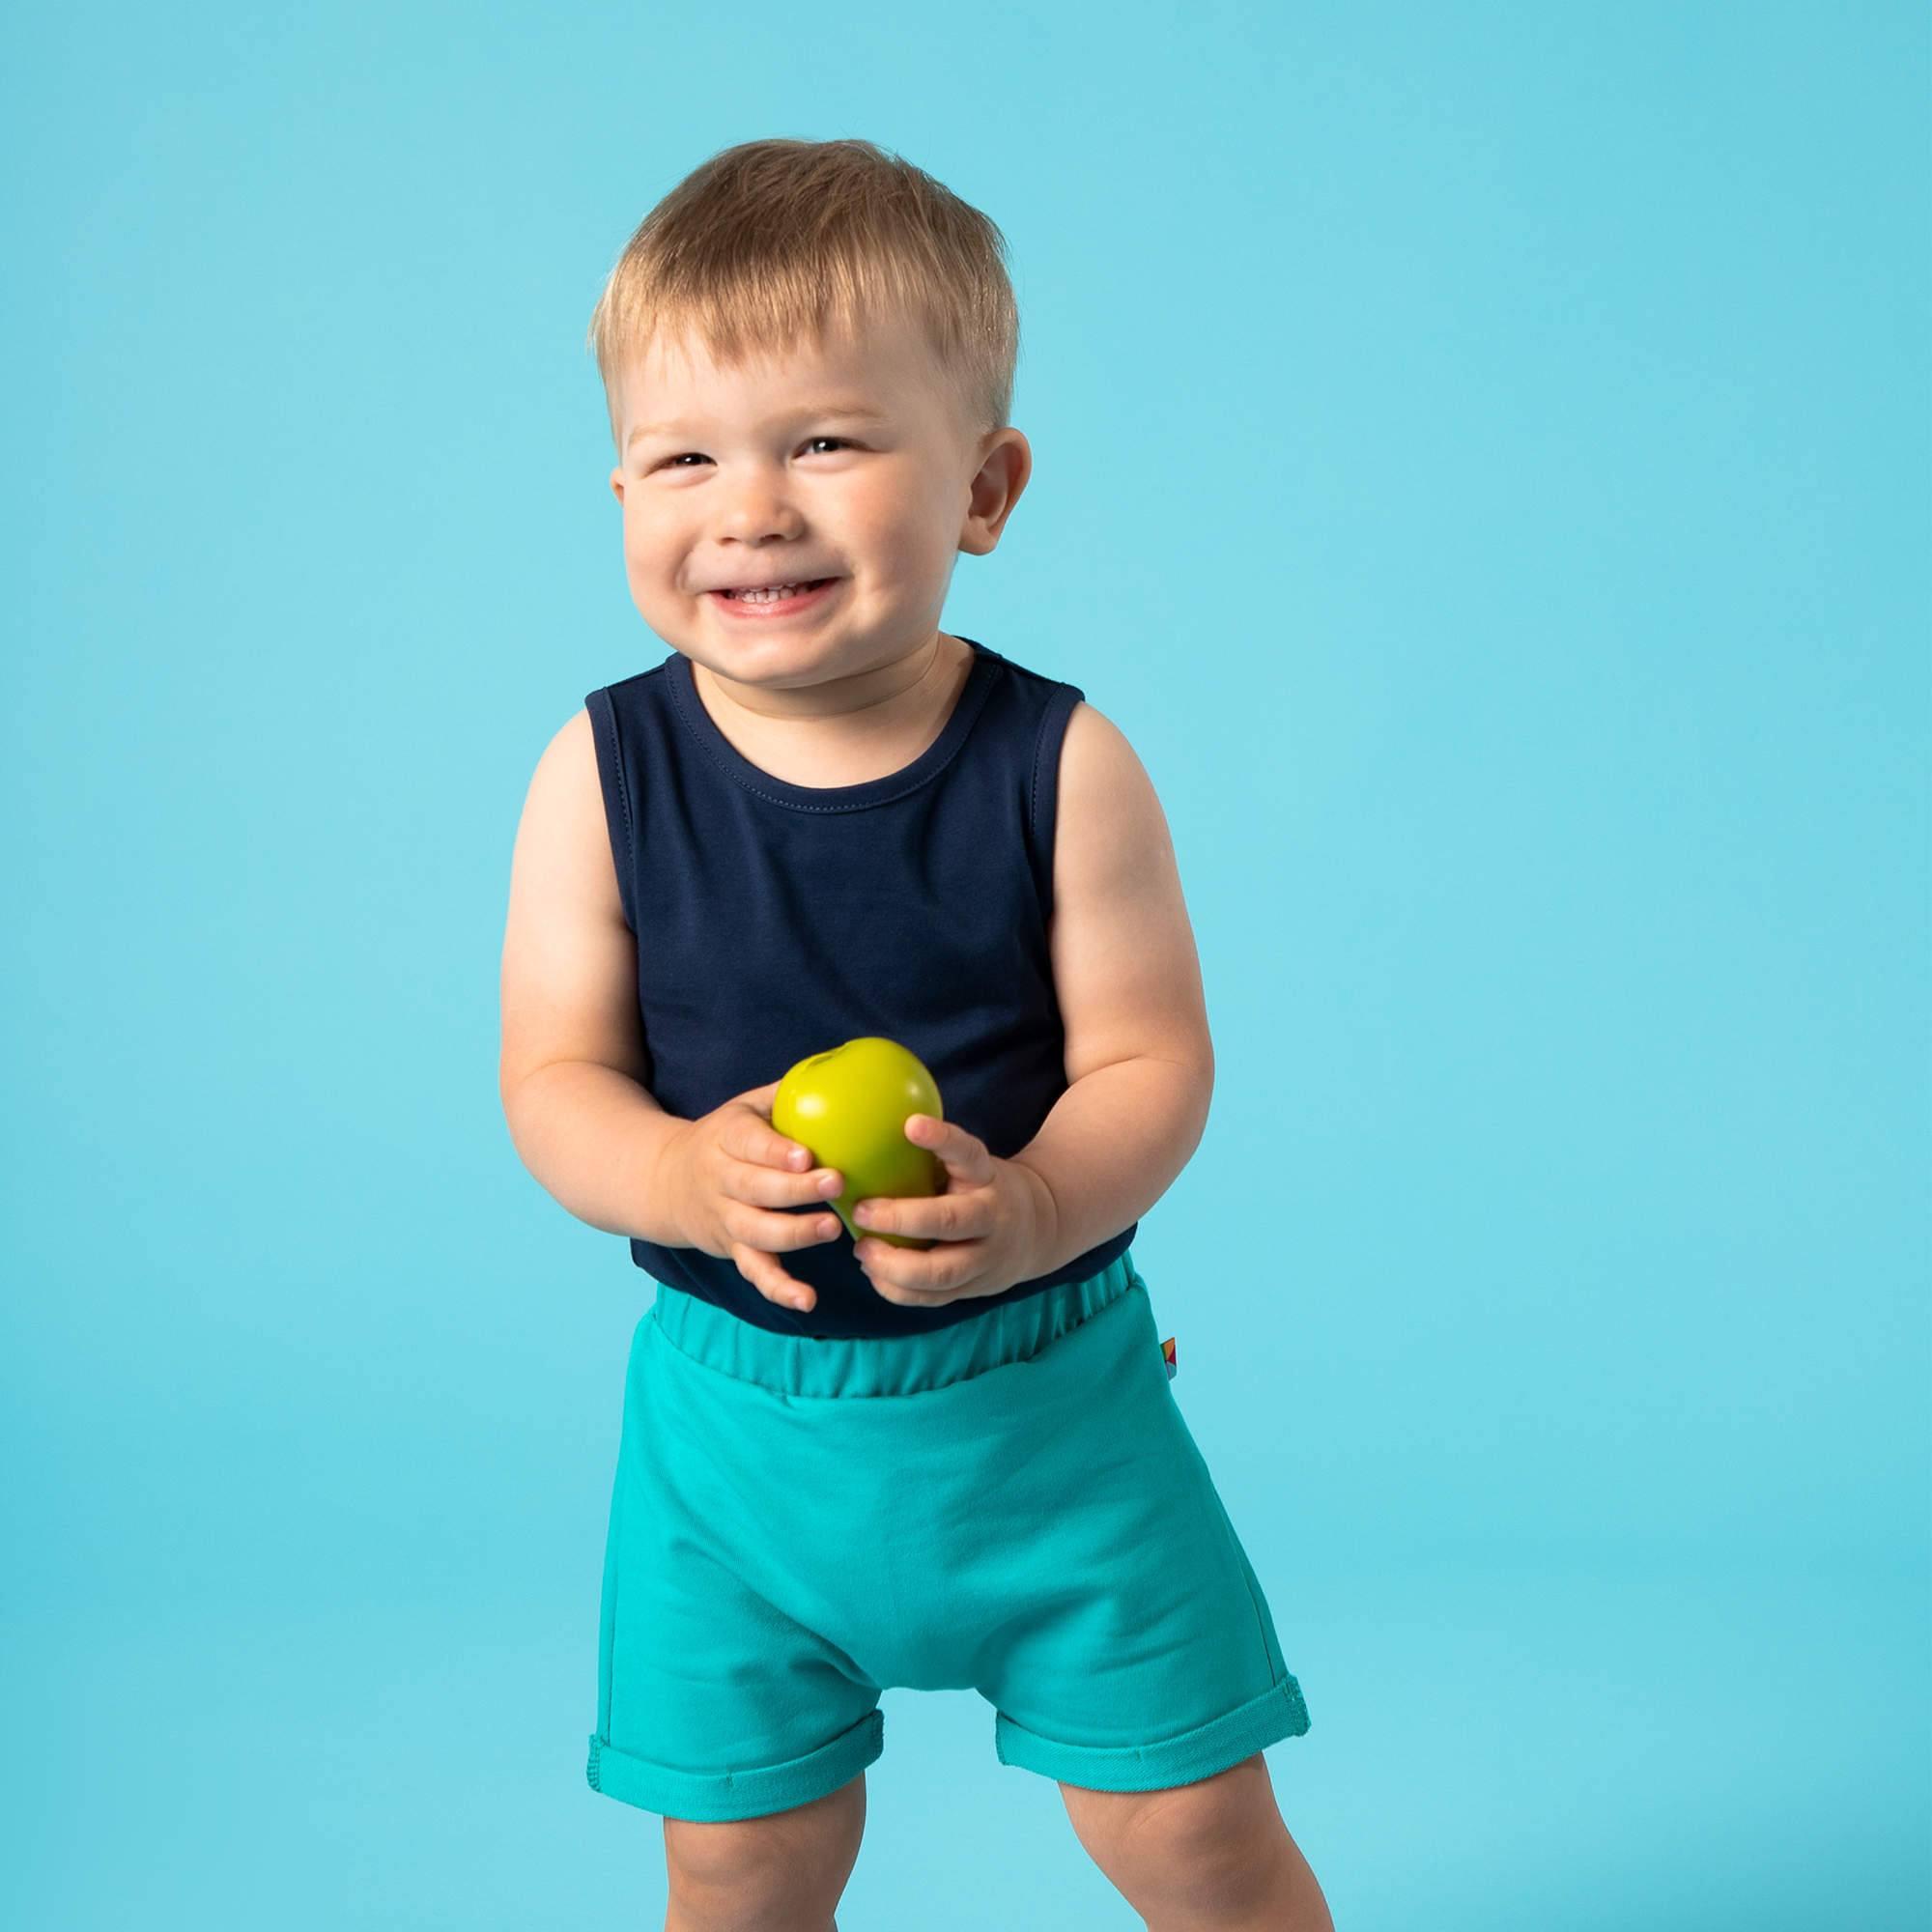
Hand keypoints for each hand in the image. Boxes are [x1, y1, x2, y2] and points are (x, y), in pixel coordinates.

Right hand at [655, 1079, 846, 1313]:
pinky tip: (808, 1301)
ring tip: (833, 1228)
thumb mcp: (747, 1106)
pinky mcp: (732, 1250)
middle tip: (836, 1184)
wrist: (665, 1181)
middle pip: (755, 1189)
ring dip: (794, 1234)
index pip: (748, 1144)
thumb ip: (789, 1093)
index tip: (807, 1155)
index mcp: (726, 1138)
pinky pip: (755, 1272)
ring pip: (756, 1232)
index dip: (776, 1151)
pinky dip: (779, 1289)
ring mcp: (725, 1219)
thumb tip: (844, 1069)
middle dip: (795, 1190)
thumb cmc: (728, 1137)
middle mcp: (721, 1181)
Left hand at [850, 1114, 1055, 1307]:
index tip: (911, 1124)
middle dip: (900, 1219)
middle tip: (861, 1210)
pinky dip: (897, 1290)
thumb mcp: (972, 1165)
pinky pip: (932, 1298)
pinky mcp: (974, 1288)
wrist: (1038, 1229)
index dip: (941, 1139)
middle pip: (948, 1222)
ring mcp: (986, 1258)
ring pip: (940, 1272)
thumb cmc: (981, 1188)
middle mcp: (991, 1217)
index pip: (967, 1153)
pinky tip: (873, 1272)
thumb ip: (937, 1156)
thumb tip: (869, 1129)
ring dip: (893, 1265)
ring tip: (862, 1249)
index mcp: (987, 1177)